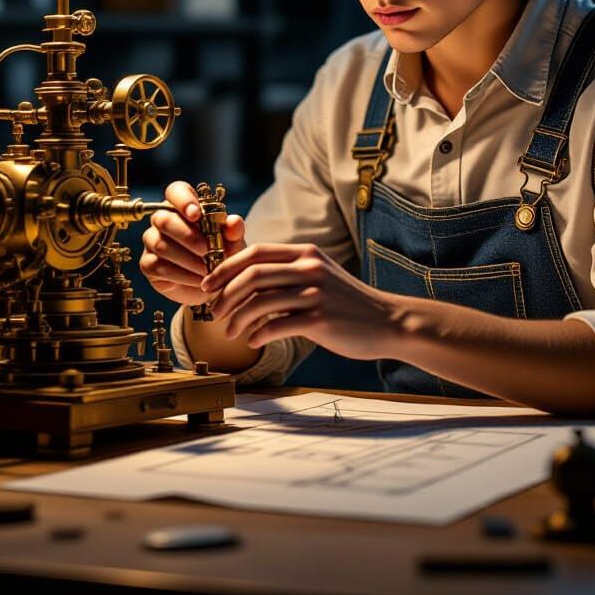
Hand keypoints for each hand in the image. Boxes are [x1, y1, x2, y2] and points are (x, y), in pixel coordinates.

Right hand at [139, 181, 245, 305]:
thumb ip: (234, 231)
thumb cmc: (222, 255)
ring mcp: (153, 241)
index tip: (197, 214)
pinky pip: (158, 266)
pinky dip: (182, 275)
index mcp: (184, 206)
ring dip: (188, 259)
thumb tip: (234, 221)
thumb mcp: (233, 243)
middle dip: (188, 236)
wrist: (214, 285)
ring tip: (208, 269)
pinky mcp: (148, 264)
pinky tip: (199, 280)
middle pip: (164, 219)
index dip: (183, 200)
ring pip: (161, 244)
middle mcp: (164, 219)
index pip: (175, 191)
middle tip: (209, 250)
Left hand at [201, 243, 398, 358]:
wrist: (387, 322)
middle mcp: (309, 268)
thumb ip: (288, 272)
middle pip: (252, 274)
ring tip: (230, 332)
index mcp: (306, 253)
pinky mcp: (320, 320)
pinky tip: (253, 342)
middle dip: (225, 294)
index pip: (255, 252)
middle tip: (214, 312)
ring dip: (237, 318)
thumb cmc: (346, 303)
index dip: (225, 268)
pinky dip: (258, 335)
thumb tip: (245, 279)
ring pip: (260, 301)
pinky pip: (276, 326)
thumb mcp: (319, 276)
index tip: (208, 285)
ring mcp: (315, 293)